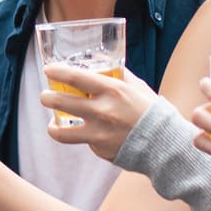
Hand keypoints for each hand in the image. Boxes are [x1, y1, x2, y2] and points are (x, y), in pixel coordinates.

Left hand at [38, 63, 161, 162]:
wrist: (165, 144)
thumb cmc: (151, 112)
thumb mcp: (137, 86)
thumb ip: (118, 74)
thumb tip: (100, 60)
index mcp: (112, 91)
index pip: (76, 77)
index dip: (57, 72)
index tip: (48, 70)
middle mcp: (102, 111)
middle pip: (61, 102)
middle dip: (47, 98)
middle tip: (45, 96)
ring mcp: (99, 133)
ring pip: (62, 132)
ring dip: (53, 127)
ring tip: (52, 124)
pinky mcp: (99, 149)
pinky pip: (85, 142)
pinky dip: (85, 138)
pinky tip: (90, 135)